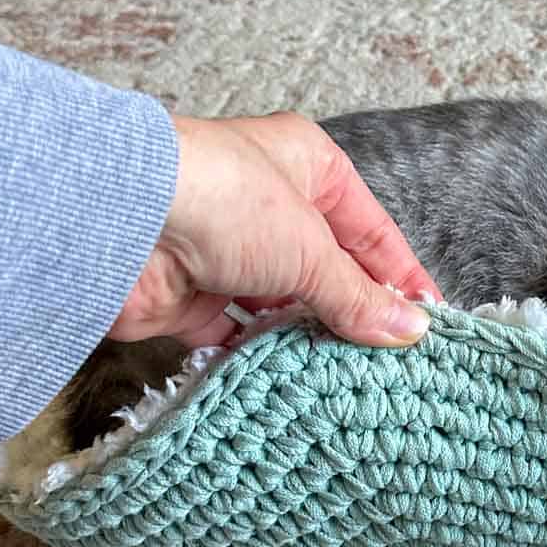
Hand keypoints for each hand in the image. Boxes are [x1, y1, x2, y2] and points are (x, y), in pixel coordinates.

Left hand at [110, 111, 441, 348]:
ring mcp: (227, 251)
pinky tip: (293, 378)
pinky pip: (238, 334)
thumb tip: (410, 330)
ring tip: (352, 376)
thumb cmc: (222, 199)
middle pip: (328, 268)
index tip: (428, 319)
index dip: (401, 276)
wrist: (118, 220)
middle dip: (357, 311)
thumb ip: (359, 297)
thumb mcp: (313, 249)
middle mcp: (267, 205)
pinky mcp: (192, 297)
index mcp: (308, 167)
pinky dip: (261, 355)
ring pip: (284, 304)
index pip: (371, 230)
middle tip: (394, 358)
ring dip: (310, 336)